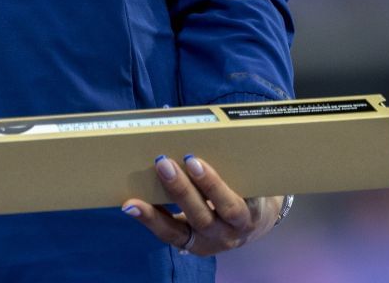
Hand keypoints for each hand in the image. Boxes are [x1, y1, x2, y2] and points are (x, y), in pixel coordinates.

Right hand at [122, 154, 285, 256]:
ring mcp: (240, 225)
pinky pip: (248, 193)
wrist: (259, 217)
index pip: (169, 232)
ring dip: (208, 184)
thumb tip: (155, 148)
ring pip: (227, 208)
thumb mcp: (194, 213)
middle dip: (179, 190)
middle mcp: (217, 237)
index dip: (149, 219)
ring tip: (192, 161)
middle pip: (198, 217)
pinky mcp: (259, 208)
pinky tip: (222, 157)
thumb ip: (172, 192)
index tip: (129, 203)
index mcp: (194, 240)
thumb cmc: (214, 207)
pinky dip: (234, 176)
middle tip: (162, 163)